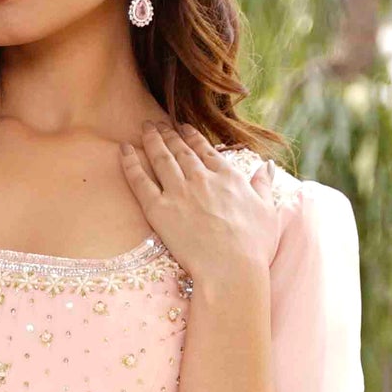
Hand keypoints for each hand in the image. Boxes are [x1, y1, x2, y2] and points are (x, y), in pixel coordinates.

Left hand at [118, 127, 277, 292]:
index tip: (183, 127)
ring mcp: (179, 192)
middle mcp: (201, 178)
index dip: (192, 136)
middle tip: (158, 123)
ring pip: (161, 158)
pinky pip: (140, 181)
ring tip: (144, 128)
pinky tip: (123, 150)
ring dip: (152, 140)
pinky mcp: (159, 210)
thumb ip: (263, 185)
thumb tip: (267, 166)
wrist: (232, 268)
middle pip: (181, 150)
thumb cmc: (254, 246)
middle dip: (169, 134)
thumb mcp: (267, 210)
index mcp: (227, 177)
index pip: (205, 150)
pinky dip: (130, 163)